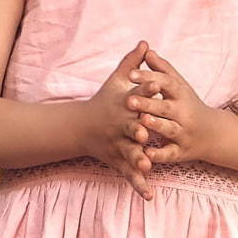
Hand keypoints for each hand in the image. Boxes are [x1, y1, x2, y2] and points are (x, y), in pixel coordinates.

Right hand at [78, 41, 161, 198]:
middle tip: (145, 134)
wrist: (80, 128)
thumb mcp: (115, 81)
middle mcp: (120, 126)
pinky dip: (139, 185)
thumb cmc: (102, 102)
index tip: (157, 86)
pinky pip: (130, 174)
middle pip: (130, 128)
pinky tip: (150, 195)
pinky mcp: (119, 161)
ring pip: (129, 153)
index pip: (135, 97)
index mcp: (122, 106)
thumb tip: (146, 42)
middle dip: (136, 130)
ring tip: (147, 165)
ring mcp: (118, 145)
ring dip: (137, 159)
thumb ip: (132, 63)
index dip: (145, 92)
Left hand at [125, 47, 213, 167]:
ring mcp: (184, 133)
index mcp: (181, 94)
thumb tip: (147, 50)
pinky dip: (159, 154)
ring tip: (142, 121)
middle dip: (148, 103)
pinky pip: (170, 153)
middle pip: (166, 107)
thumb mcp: (179, 86)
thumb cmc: (189, 105)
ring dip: (156, 125)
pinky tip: (147, 154)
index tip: (130, 74)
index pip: (166, 83)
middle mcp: (184, 113)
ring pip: (169, 129)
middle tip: (128, 100)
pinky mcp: (182, 151)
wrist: (213, 134)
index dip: (149, 78)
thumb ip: (162, 70)